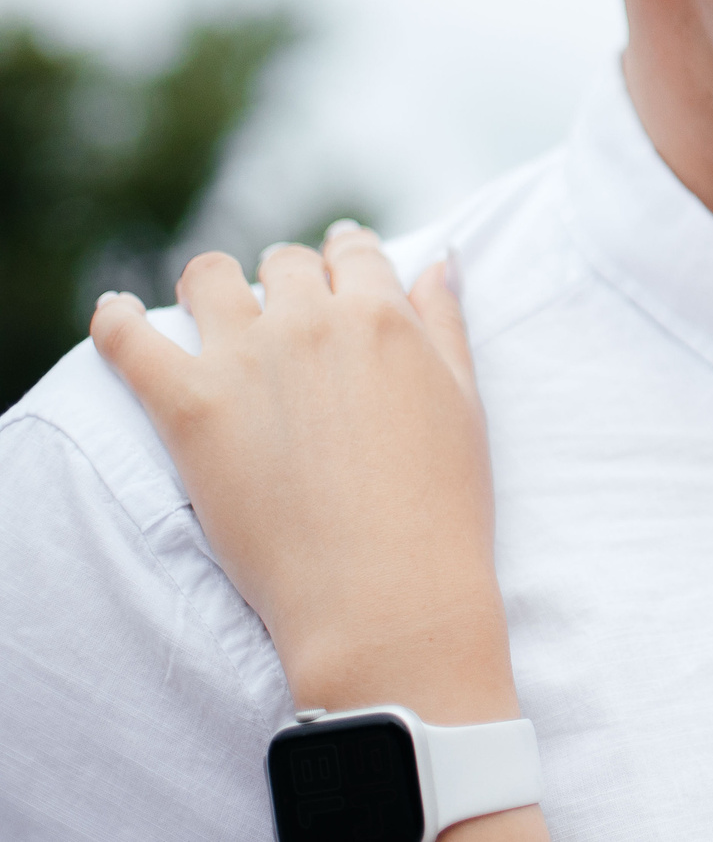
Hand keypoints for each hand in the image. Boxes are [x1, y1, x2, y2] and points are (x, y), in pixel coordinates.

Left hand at [90, 226, 520, 726]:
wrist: (384, 594)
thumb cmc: (441, 507)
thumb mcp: (465, 403)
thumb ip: (445, 323)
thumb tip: (435, 261)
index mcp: (383, 316)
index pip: (354, 252)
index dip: (346, 258)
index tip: (337, 272)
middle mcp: (313, 322)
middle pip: (284, 265)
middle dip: (287, 281)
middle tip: (283, 318)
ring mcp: (246, 360)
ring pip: (211, 279)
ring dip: (212, 286)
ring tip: (207, 310)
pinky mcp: (188, 406)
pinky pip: (128, 340)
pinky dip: (114, 320)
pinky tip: (114, 315)